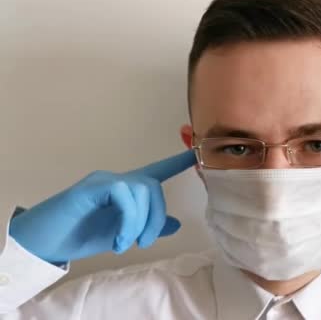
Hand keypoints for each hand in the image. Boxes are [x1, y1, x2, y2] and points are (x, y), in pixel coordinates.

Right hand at [9, 150, 196, 263]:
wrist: (46, 242)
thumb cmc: (81, 235)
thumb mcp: (122, 234)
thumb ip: (147, 227)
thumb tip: (175, 223)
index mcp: (128, 190)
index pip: (157, 171)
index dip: (178, 163)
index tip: (198, 154)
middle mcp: (119, 181)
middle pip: (153, 186)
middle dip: (156, 216)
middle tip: (144, 242)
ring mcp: (104, 181)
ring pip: (142, 189)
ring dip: (140, 222)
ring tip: (125, 242)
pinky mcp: (91, 187)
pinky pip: (123, 193)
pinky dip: (127, 219)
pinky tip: (118, 237)